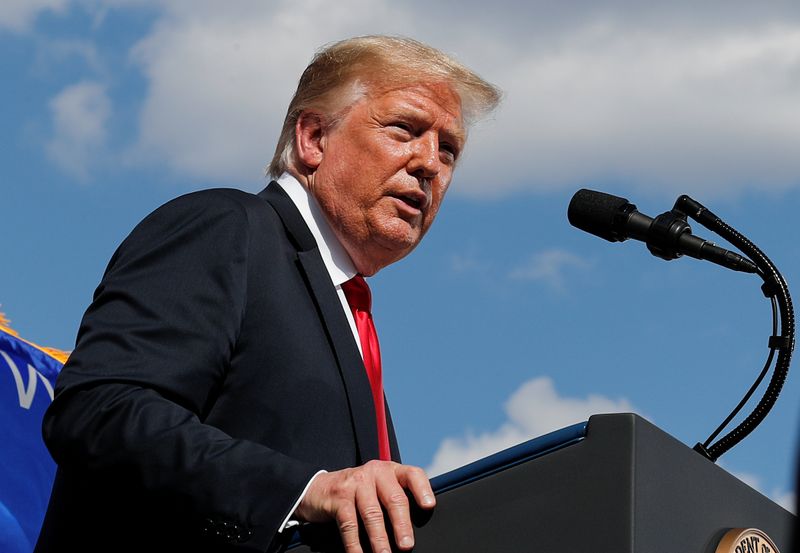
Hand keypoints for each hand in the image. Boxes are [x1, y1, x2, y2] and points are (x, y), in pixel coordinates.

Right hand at [294, 460, 435, 552]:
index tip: (429, 506)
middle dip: (402, 525)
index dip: (422, 489)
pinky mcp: (339, 496)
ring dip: (380, 539)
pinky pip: (349, 524)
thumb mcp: (379, 488)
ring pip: (372, 513)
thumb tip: (412, 531)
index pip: (412, 474)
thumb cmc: (359, 493)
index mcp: (391, 470)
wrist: (320, 488)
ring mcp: (356, 482)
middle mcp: (375, 472)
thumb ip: (395, 499)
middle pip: (393, 498)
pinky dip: (355, 544)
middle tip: (407, 545)